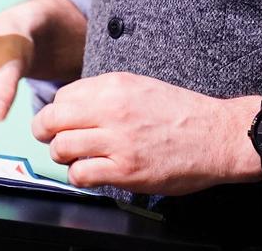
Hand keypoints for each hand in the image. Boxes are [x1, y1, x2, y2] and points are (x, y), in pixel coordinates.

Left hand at [31, 72, 259, 194]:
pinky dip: (79, 176)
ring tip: (76, 158)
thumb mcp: (140, 86)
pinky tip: (91, 173)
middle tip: (51, 139)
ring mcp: (118, 141)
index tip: (60, 121)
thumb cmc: (181, 113)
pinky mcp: (126, 170)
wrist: (217, 135)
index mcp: (114, 86)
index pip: (62, 96)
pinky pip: (81, 174)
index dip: (58, 111)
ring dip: (63, 156)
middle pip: (52, 119)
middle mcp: (112, 110)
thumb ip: (106, 93)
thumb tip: (74, 105)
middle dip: (45, 132)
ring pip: (61, 147)